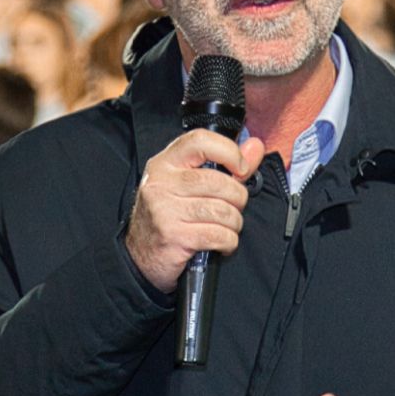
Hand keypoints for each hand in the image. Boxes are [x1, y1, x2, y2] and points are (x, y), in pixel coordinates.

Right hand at [124, 129, 266, 293]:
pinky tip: (222, 243)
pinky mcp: (172, 236)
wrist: (139, 254)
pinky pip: (217, 235)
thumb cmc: (168, 215)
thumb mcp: (189, 184)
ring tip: (227, 227)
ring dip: (234, 223)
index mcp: (165, 163)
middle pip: (217, 182)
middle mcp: (161, 183)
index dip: (229, 151)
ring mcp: (164, 209)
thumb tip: (255, 146)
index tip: (241, 168)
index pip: (200, 141)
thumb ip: (225, 163)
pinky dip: (228, 241)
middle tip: (234, 207)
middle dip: (237, 198)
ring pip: (221, 211)